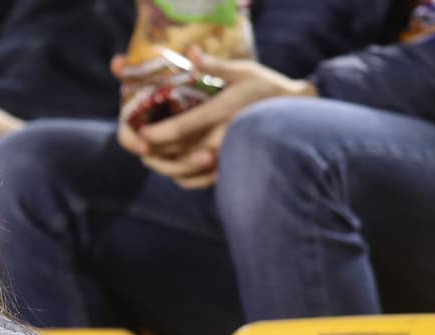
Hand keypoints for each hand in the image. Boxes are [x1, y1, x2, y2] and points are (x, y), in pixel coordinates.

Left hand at [117, 51, 314, 189]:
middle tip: (138, 143)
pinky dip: (181, 177)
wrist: (297, 118)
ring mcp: (225, 159)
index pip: (182, 129)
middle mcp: (222, 141)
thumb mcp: (245, 72)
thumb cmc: (268, 90)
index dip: (157, 133)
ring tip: (150, 154)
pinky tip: (173, 166)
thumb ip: (216, 66)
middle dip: (153, 152)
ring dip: (164, 166)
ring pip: (185, 173)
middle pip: (177, 155)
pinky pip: (198, 181)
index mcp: (222, 114)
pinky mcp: (228, 171)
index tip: (140, 132)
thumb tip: (192, 52)